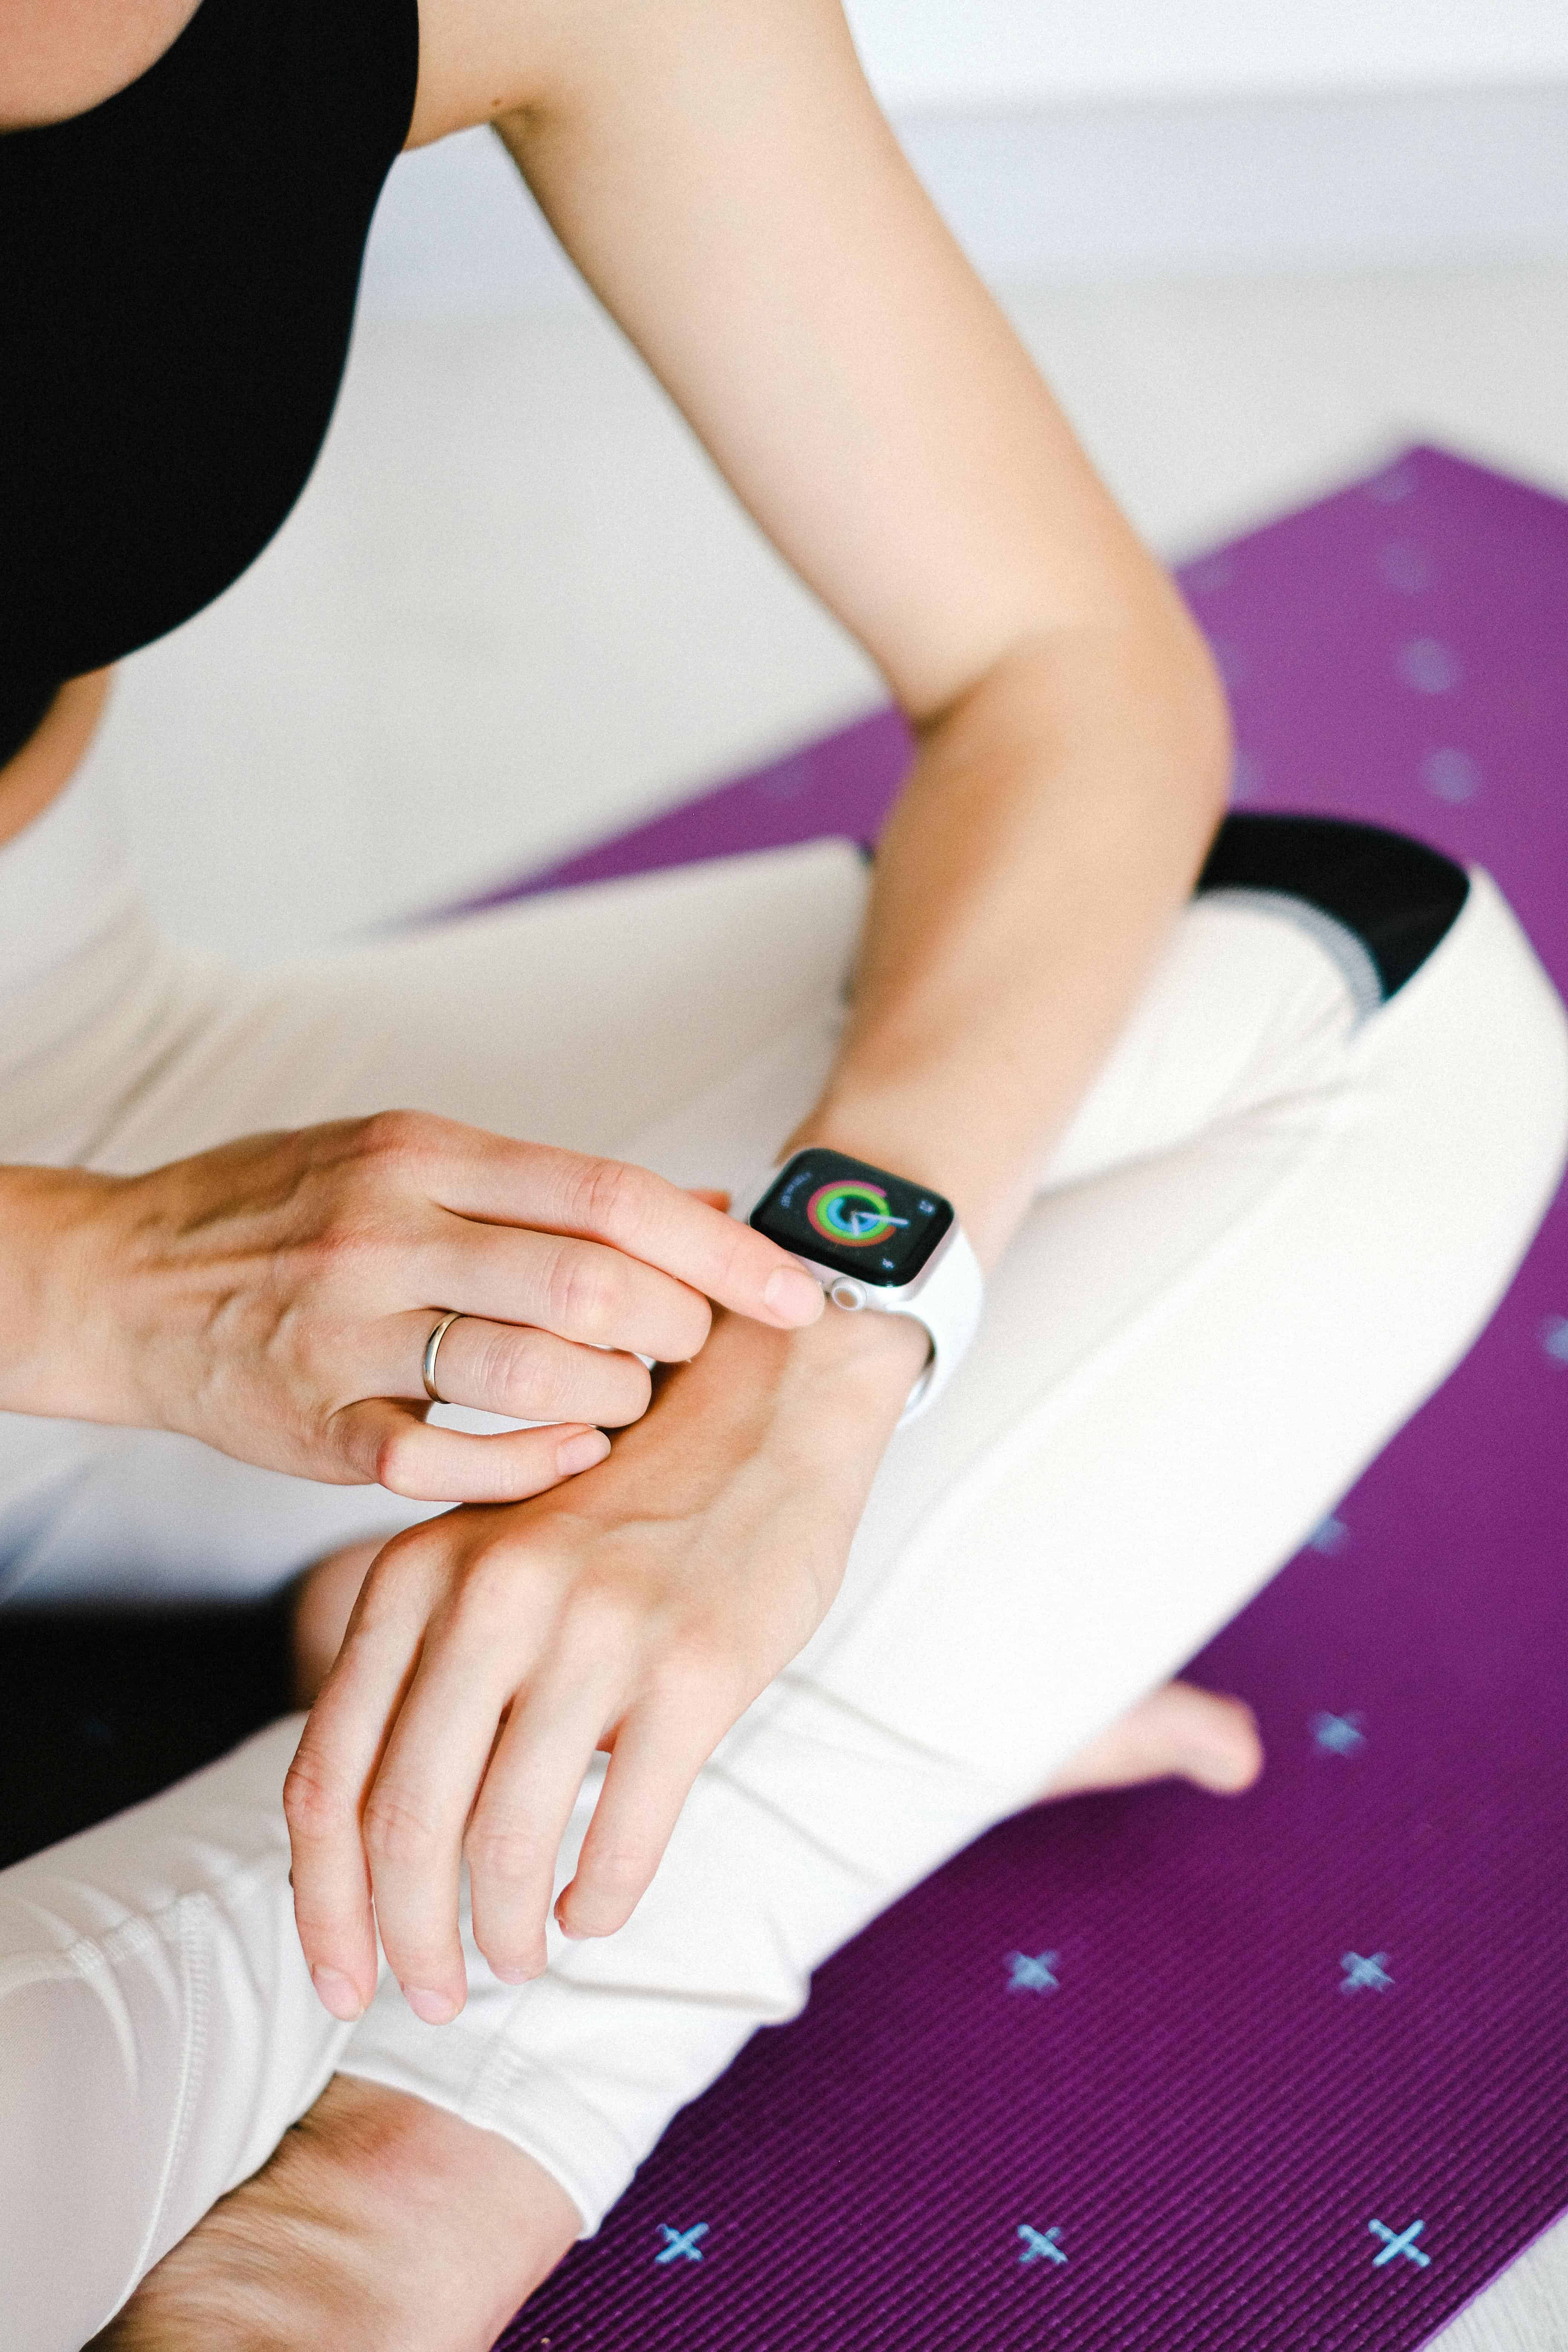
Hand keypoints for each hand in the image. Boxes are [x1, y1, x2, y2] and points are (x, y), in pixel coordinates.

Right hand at [21, 1114, 823, 1499]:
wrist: (125, 1278)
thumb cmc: (289, 1213)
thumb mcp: (413, 1157)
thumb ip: (554, 1186)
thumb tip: (709, 1198)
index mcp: (427, 1153)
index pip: (612, 1193)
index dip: (721, 1247)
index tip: (793, 1291)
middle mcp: (390, 1229)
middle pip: (590, 1280)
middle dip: (676, 1327)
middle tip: (692, 1351)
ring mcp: (347, 1328)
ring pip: (532, 1369)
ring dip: (615, 1399)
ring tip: (628, 1402)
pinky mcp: (314, 1423)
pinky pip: (445, 1458)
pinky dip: (529, 1468)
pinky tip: (567, 1461)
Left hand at [283, 1302, 927, 2021]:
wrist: (767, 1405)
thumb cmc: (623, 1499)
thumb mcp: (489, 1554)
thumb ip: (424, 1665)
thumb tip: (377, 1840)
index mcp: (415, 1575)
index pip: (325, 1777)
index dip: (322, 1905)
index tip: (342, 1980)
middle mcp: (490, 1600)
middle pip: (404, 1826)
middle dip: (408, 1942)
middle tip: (433, 1998)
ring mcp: (594, 1630)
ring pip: (507, 1843)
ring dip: (502, 1934)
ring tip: (512, 1960)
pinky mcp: (694, 1666)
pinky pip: (624, 1830)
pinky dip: (599, 1900)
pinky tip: (591, 1913)